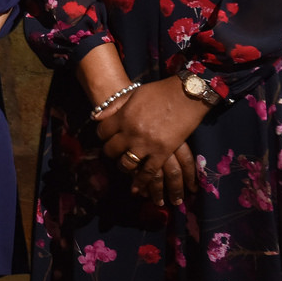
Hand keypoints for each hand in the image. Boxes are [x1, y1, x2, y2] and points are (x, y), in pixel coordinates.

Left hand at [97, 77, 207, 203]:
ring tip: (125, 168)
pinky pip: (148, 172)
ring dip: (124, 168)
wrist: (186, 94)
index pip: (102, 132)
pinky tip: (137, 189)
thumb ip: (114, 106)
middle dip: (111, 153)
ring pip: (127, 164)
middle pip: (112, 150)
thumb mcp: (133, 93)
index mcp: (123, 117)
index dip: (102, 135)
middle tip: (114, 154)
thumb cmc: (159, 91)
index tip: (106, 137)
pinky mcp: (162, 152)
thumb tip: (96, 117)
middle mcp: (131, 133)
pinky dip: (141, 182)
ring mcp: (146, 144)